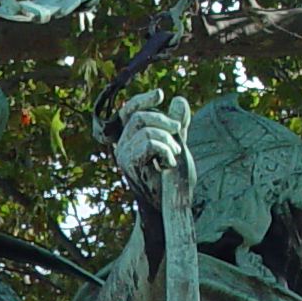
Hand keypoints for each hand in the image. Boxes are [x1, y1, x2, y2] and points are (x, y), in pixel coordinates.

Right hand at [113, 90, 191, 222]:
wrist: (172, 206)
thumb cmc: (173, 180)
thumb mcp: (178, 146)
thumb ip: (177, 126)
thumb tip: (178, 100)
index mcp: (131, 140)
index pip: (128, 111)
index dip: (141, 100)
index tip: (160, 94)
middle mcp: (121, 146)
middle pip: (138, 116)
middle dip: (163, 119)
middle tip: (179, 130)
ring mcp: (123, 156)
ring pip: (145, 130)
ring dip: (167, 140)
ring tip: (175, 154)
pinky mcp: (129, 165)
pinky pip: (148, 143)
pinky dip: (165, 150)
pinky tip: (169, 163)